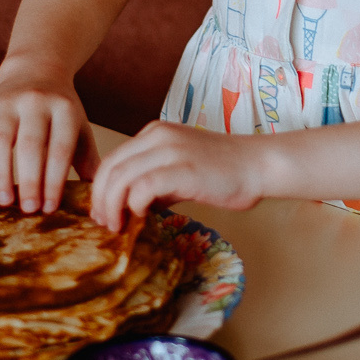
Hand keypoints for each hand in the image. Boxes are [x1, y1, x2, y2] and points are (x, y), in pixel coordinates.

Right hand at [0, 63, 97, 212]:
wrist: (35, 71)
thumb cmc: (61, 111)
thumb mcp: (79, 128)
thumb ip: (88, 160)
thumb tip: (95, 199)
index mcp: (64, 109)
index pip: (60, 148)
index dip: (54, 180)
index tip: (50, 207)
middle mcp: (35, 101)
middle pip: (30, 145)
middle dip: (30, 180)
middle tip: (29, 209)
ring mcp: (7, 104)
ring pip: (0, 141)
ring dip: (0, 175)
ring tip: (5, 203)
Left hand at [88, 121, 274, 230]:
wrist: (258, 166)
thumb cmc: (224, 172)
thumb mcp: (181, 170)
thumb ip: (155, 183)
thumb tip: (130, 207)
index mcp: (154, 133)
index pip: (112, 160)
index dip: (101, 189)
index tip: (102, 213)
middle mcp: (158, 136)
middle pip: (110, 169)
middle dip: (101, 200)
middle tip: (105, 224)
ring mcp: (170, 150)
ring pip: (121, 178)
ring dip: (113, 206)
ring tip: (118, 226)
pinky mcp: (183, 168)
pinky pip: (143, 188)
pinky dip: (135, 205)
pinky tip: (143, 217)